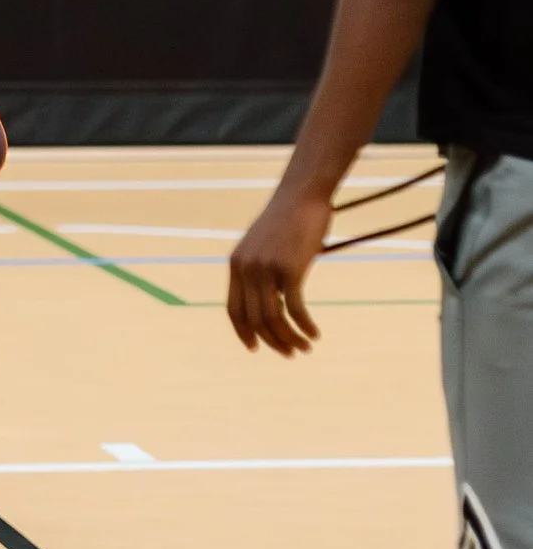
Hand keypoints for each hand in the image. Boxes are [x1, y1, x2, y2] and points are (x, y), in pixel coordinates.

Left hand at [226, 182, 333, 355]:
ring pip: (275, 319)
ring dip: (290, 339)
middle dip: (273, 342)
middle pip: (256, 320)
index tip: (256, 349)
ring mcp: (266, 268)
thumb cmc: (287, 221)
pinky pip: (295, 309)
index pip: (234, 310)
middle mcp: (247, 268)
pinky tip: (315, 334)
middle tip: (291, 353)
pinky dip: (305, 326)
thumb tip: (271, 302)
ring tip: (305, 347)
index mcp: (236, 264)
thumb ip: (260, 272)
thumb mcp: (264, 246)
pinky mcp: (289, 268)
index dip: (243, 333)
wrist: (301, 195)